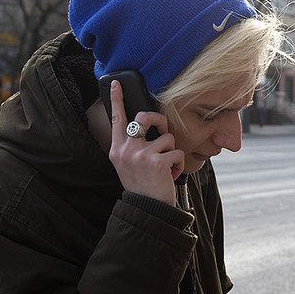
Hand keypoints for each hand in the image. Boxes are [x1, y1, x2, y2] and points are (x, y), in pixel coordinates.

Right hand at [106, 80, 183, 204]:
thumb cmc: (142, 186)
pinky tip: (171, 175)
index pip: (116, 119)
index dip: (116, 99)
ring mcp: (140, 155)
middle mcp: (126, 150)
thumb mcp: (128, 164)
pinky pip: (176, 152)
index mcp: (117, 149)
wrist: (148, 209)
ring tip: (166, 166)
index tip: (116, 83)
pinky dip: (178, 164)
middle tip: (163, 131)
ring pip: (166, 137)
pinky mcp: (157, 162)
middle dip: (159, 120)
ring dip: (172, 151)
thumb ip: (133, 145)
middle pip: (143, 118)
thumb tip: (147, 124)